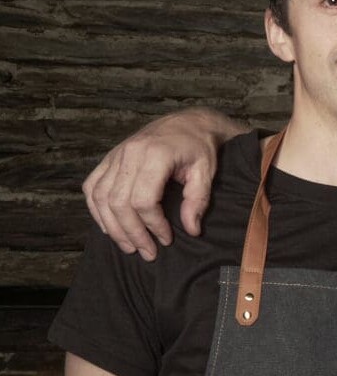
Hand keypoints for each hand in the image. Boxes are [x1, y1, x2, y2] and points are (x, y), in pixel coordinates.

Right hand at [82, 108, 241, 258]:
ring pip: (101, 197)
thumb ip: (198, 201)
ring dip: (112, 227)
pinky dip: (96, 210)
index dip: (153, 225)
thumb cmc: (198, 147)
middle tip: (147, 252)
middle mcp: (129, 154)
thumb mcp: (206, 172)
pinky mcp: (108, 158)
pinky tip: (109, 228)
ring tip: (129, 246)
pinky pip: (92, 187)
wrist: (187, 123)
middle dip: (132, 233)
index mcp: (155, 155)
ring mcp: (115, 155)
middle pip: (118, 202)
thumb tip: (191, 230)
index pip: (144, 200)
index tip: (166, 239)